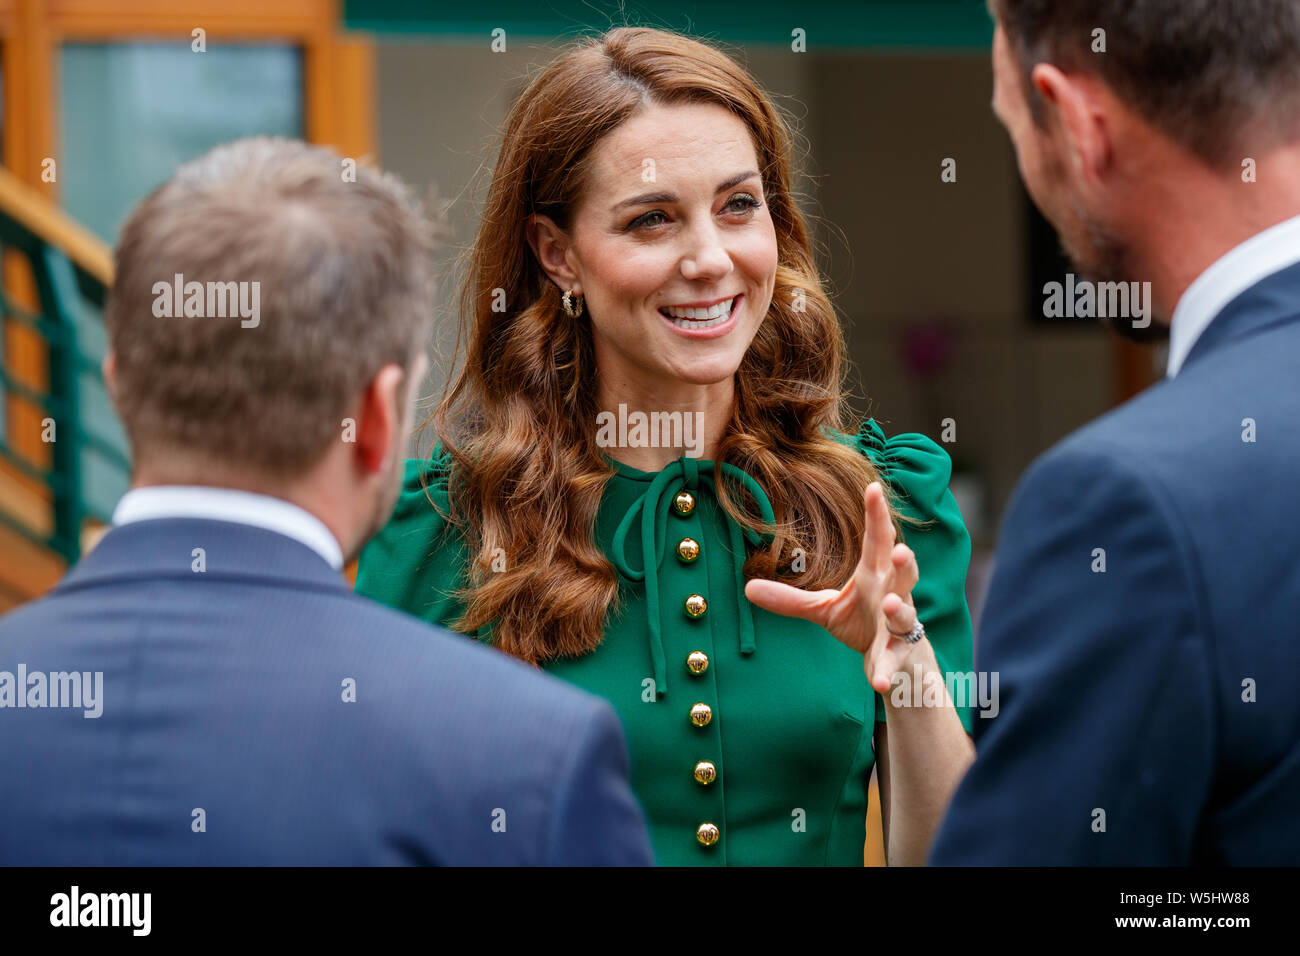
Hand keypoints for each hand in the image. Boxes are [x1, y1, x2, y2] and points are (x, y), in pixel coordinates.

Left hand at [744, 481, 924, 693]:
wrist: (896, 665)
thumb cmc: (863, 623)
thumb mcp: (824, 609)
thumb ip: (790, 600)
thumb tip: (746, 587)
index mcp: (874, 575)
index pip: (879, 540)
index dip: (877, 515)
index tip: (873, 487)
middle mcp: (893, 594)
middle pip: (904, 572)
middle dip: (905, 561)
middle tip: (900, 550)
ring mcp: (900, 626)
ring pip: (906, 613)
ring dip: (900, 609)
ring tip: (890, 605)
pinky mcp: (900, 656)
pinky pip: (895, 661)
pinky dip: (887, 670)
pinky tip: (878, 681)